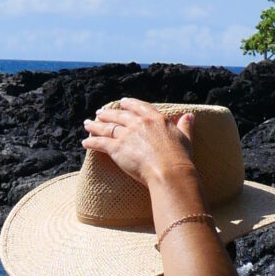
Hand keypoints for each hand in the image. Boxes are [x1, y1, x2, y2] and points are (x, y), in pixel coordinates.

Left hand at [82, 98, 197, 189]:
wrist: (169, 172)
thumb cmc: (180, 158)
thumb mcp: (185, 138)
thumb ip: (185, 126)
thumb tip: (190, 116)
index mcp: (155, 119)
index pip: (139, 107)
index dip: (129, 104)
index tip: (122, 103)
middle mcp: (139, 123)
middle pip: (119, 115)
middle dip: (108, 113)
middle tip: (99, 113)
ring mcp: (126, 135)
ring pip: (107, 127)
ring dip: (95, 125)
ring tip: (88, 124)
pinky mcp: (116, 148)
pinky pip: (100, 143)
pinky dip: (91, 142)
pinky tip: (84, 142)